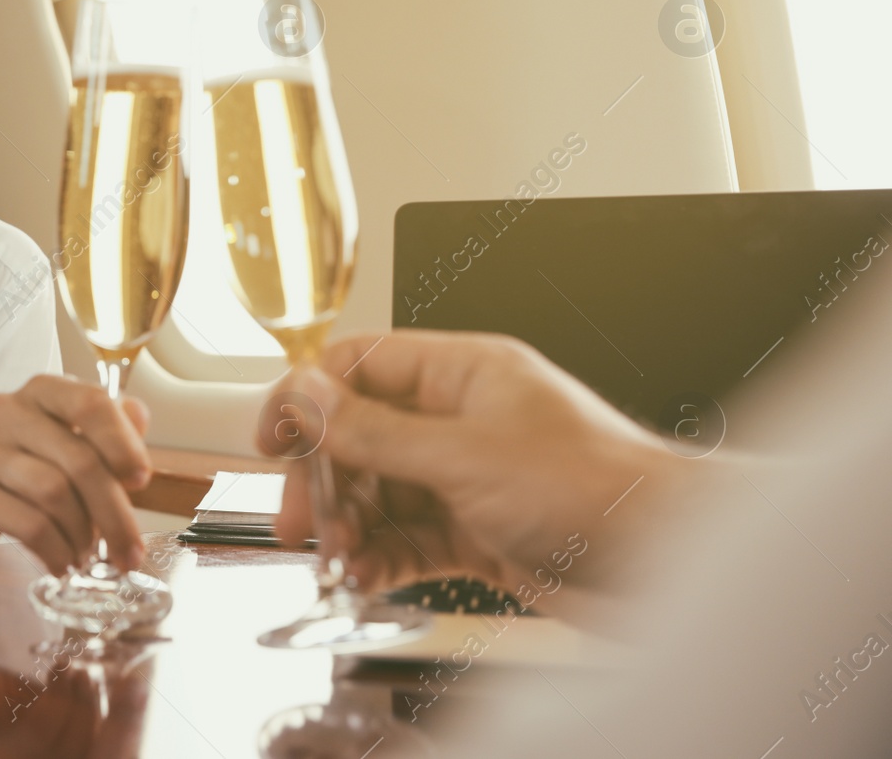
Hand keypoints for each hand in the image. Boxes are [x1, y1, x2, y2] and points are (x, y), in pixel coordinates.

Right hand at [0, 374, 152, 574]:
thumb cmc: (18, 470)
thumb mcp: (63, 443)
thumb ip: (105, 430)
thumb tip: (139, 418)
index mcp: (41, 392)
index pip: (90, 403)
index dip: (123, 443)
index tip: (140, 480)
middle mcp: (7, 411)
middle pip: (78, 459)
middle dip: (113, 512)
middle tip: (129, 550)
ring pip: (53, 493)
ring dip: (81, 534)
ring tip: (85, 554)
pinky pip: (27, 523)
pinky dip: (55, 549)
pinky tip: (61, 561)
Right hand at [262, 329, 692, 596]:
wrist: (671, 560)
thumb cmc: (595, 487)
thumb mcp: (462, 455)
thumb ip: (374, 432)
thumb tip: (306, 396)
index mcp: (463, 373)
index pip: (359, 367)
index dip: (307, 399)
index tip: (273, 440)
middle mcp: (463, 418)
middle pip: (361, 437)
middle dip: (327, 481)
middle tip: (303, 521)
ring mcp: (471, 476)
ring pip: (382, 494)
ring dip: (352, 527)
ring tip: (337, 558)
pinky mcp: (481, 531)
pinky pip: (410, 539)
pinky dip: (382, 558)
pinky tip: (367, 576)